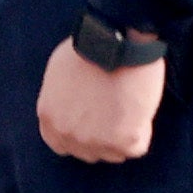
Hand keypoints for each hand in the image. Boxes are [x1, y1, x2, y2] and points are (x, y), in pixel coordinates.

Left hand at [36, 35, 166, 163]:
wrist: (118, 39)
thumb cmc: (91, 46)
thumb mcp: (58, 71)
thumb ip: (60, 98)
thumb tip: (69, 108)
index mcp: (49, 117)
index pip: (60, 144)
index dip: (79, 136)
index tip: (93, 124)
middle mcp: (68, 134)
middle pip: (88, 153)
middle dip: (102, 138)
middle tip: (116, 113)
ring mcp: (95, 141)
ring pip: (114, 154)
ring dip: (123, 135)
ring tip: (129, 105)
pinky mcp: (123, 141)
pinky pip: (137, 146)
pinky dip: (143, 129)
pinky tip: (140, 107)